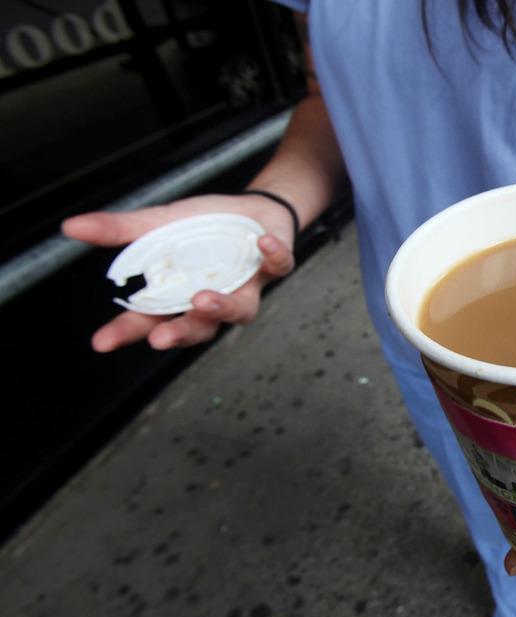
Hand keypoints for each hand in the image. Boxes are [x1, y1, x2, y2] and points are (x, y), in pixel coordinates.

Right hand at [62, 194, 297, 351]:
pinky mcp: (275, 267)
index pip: (148, 320)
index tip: (102, 342)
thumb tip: (71, 227)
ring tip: (203, 299)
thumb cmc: (207, 226)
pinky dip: (273, 256)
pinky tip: (262, 243)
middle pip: (197, 328)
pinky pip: (278, 268)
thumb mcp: (159, 222)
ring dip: (223, 308)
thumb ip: (121, 230)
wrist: (257, 210)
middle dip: (179, 334)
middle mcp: (214, 299)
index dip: (126, 333)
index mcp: (180, 293)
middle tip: (161, 337)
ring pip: (241, 311)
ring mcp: (247, 287)